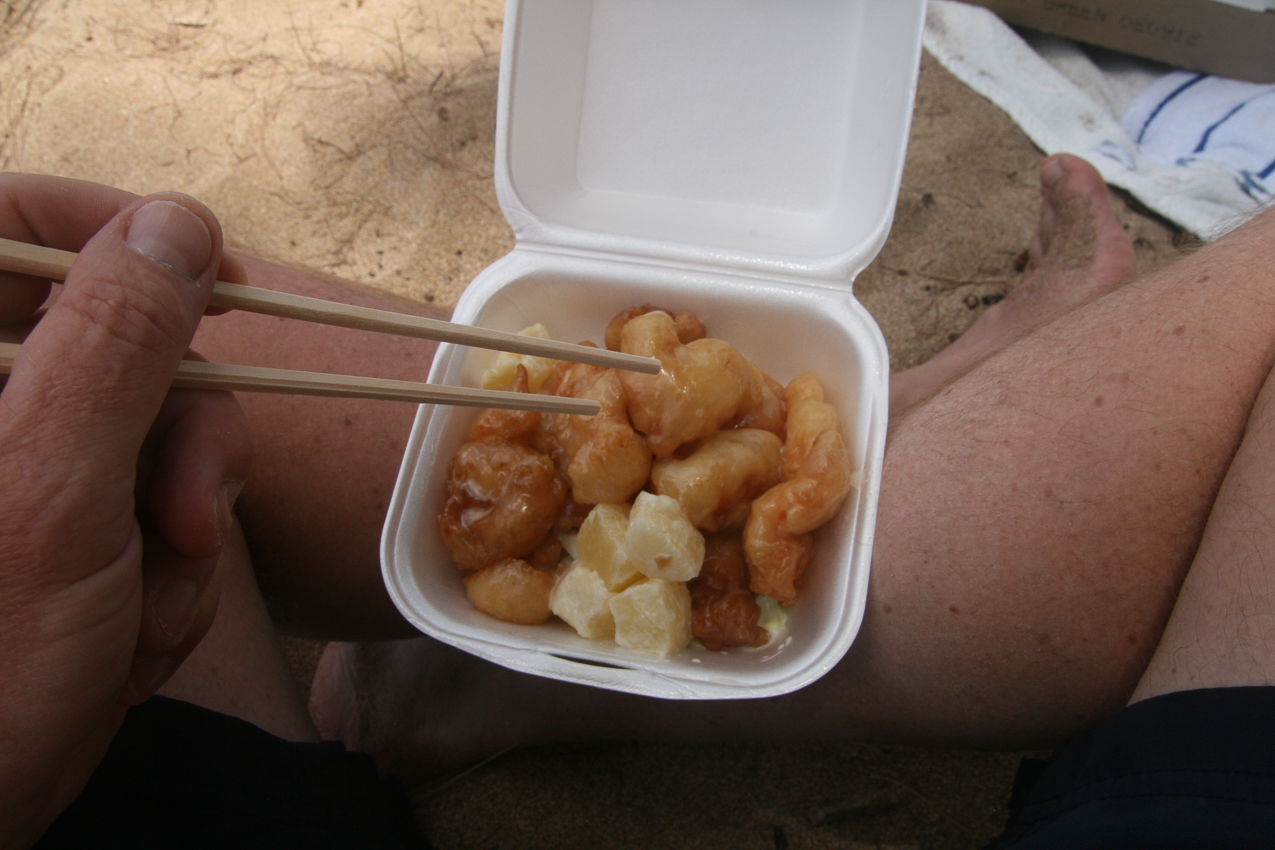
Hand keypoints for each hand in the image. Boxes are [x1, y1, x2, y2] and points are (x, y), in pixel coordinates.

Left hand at [0, 175, 251, 846]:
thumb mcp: (52, 491)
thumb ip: (112, 342)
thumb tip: (176, 221)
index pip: (9, 223)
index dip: (119, 230)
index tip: (217, 277)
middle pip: (110, 341)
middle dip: (178, 436)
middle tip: (189, 512)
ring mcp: (21, 469)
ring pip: (153, 434)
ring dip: (183, 523)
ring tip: (146, 605)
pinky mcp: (60, 527)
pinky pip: (155, 505)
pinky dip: (171, 569)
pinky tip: (135, 631)